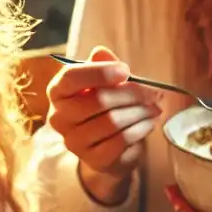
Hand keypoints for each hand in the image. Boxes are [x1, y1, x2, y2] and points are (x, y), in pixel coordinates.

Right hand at [45, 46, 161, 204]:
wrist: (106, 148)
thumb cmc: (104, 108)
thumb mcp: (104, 82)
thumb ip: (102, 66)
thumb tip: (101, 52)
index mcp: (58, 92)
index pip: (71, 77)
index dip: (100, 72)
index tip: (125, 71)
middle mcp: (59, 118)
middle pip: (98, 100)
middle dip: (132, 94)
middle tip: (153, 92)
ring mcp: (74, 142)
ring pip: (113, 121)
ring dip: (140, 112)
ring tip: (153, 107)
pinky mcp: (92, 159)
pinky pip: (121, 140)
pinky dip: (140, 129)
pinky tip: (147, 123)